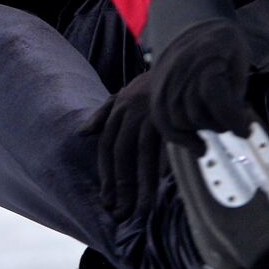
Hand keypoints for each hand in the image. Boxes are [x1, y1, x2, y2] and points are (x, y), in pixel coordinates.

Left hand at [78, 72, 168, 222]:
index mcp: (120, 108)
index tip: (108, 200)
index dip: (107, 175)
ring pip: (143, 155)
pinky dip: (168, 167)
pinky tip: (169, 186)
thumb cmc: (156, 81)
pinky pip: (169, 148)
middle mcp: (132, 111)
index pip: (107, 147)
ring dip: (143, 184)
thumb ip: (104, 114)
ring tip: (143, 209)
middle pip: (121, 154)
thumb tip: (82, 133)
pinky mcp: (174, 115)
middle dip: (121, 186)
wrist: (186, 55)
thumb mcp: (126, 93)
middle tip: (122, 213)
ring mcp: (153, 112)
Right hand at [148, 18, 253, 152]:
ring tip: (217, 128)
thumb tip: (237, 123)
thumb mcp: (239, 59)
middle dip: (219, 125)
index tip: (246, 131)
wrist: (191, 22)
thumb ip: (236, 90)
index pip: (218, 101)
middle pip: (198, 114)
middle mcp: (180, 73)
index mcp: (205, 60)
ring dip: (200, 131)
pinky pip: (163, 122)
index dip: (234, 120)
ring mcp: (164, 82)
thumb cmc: (221, 40)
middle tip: (234, 127)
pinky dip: (179, 138)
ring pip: (180, 121)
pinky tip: (197, 146)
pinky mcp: (155, 91)